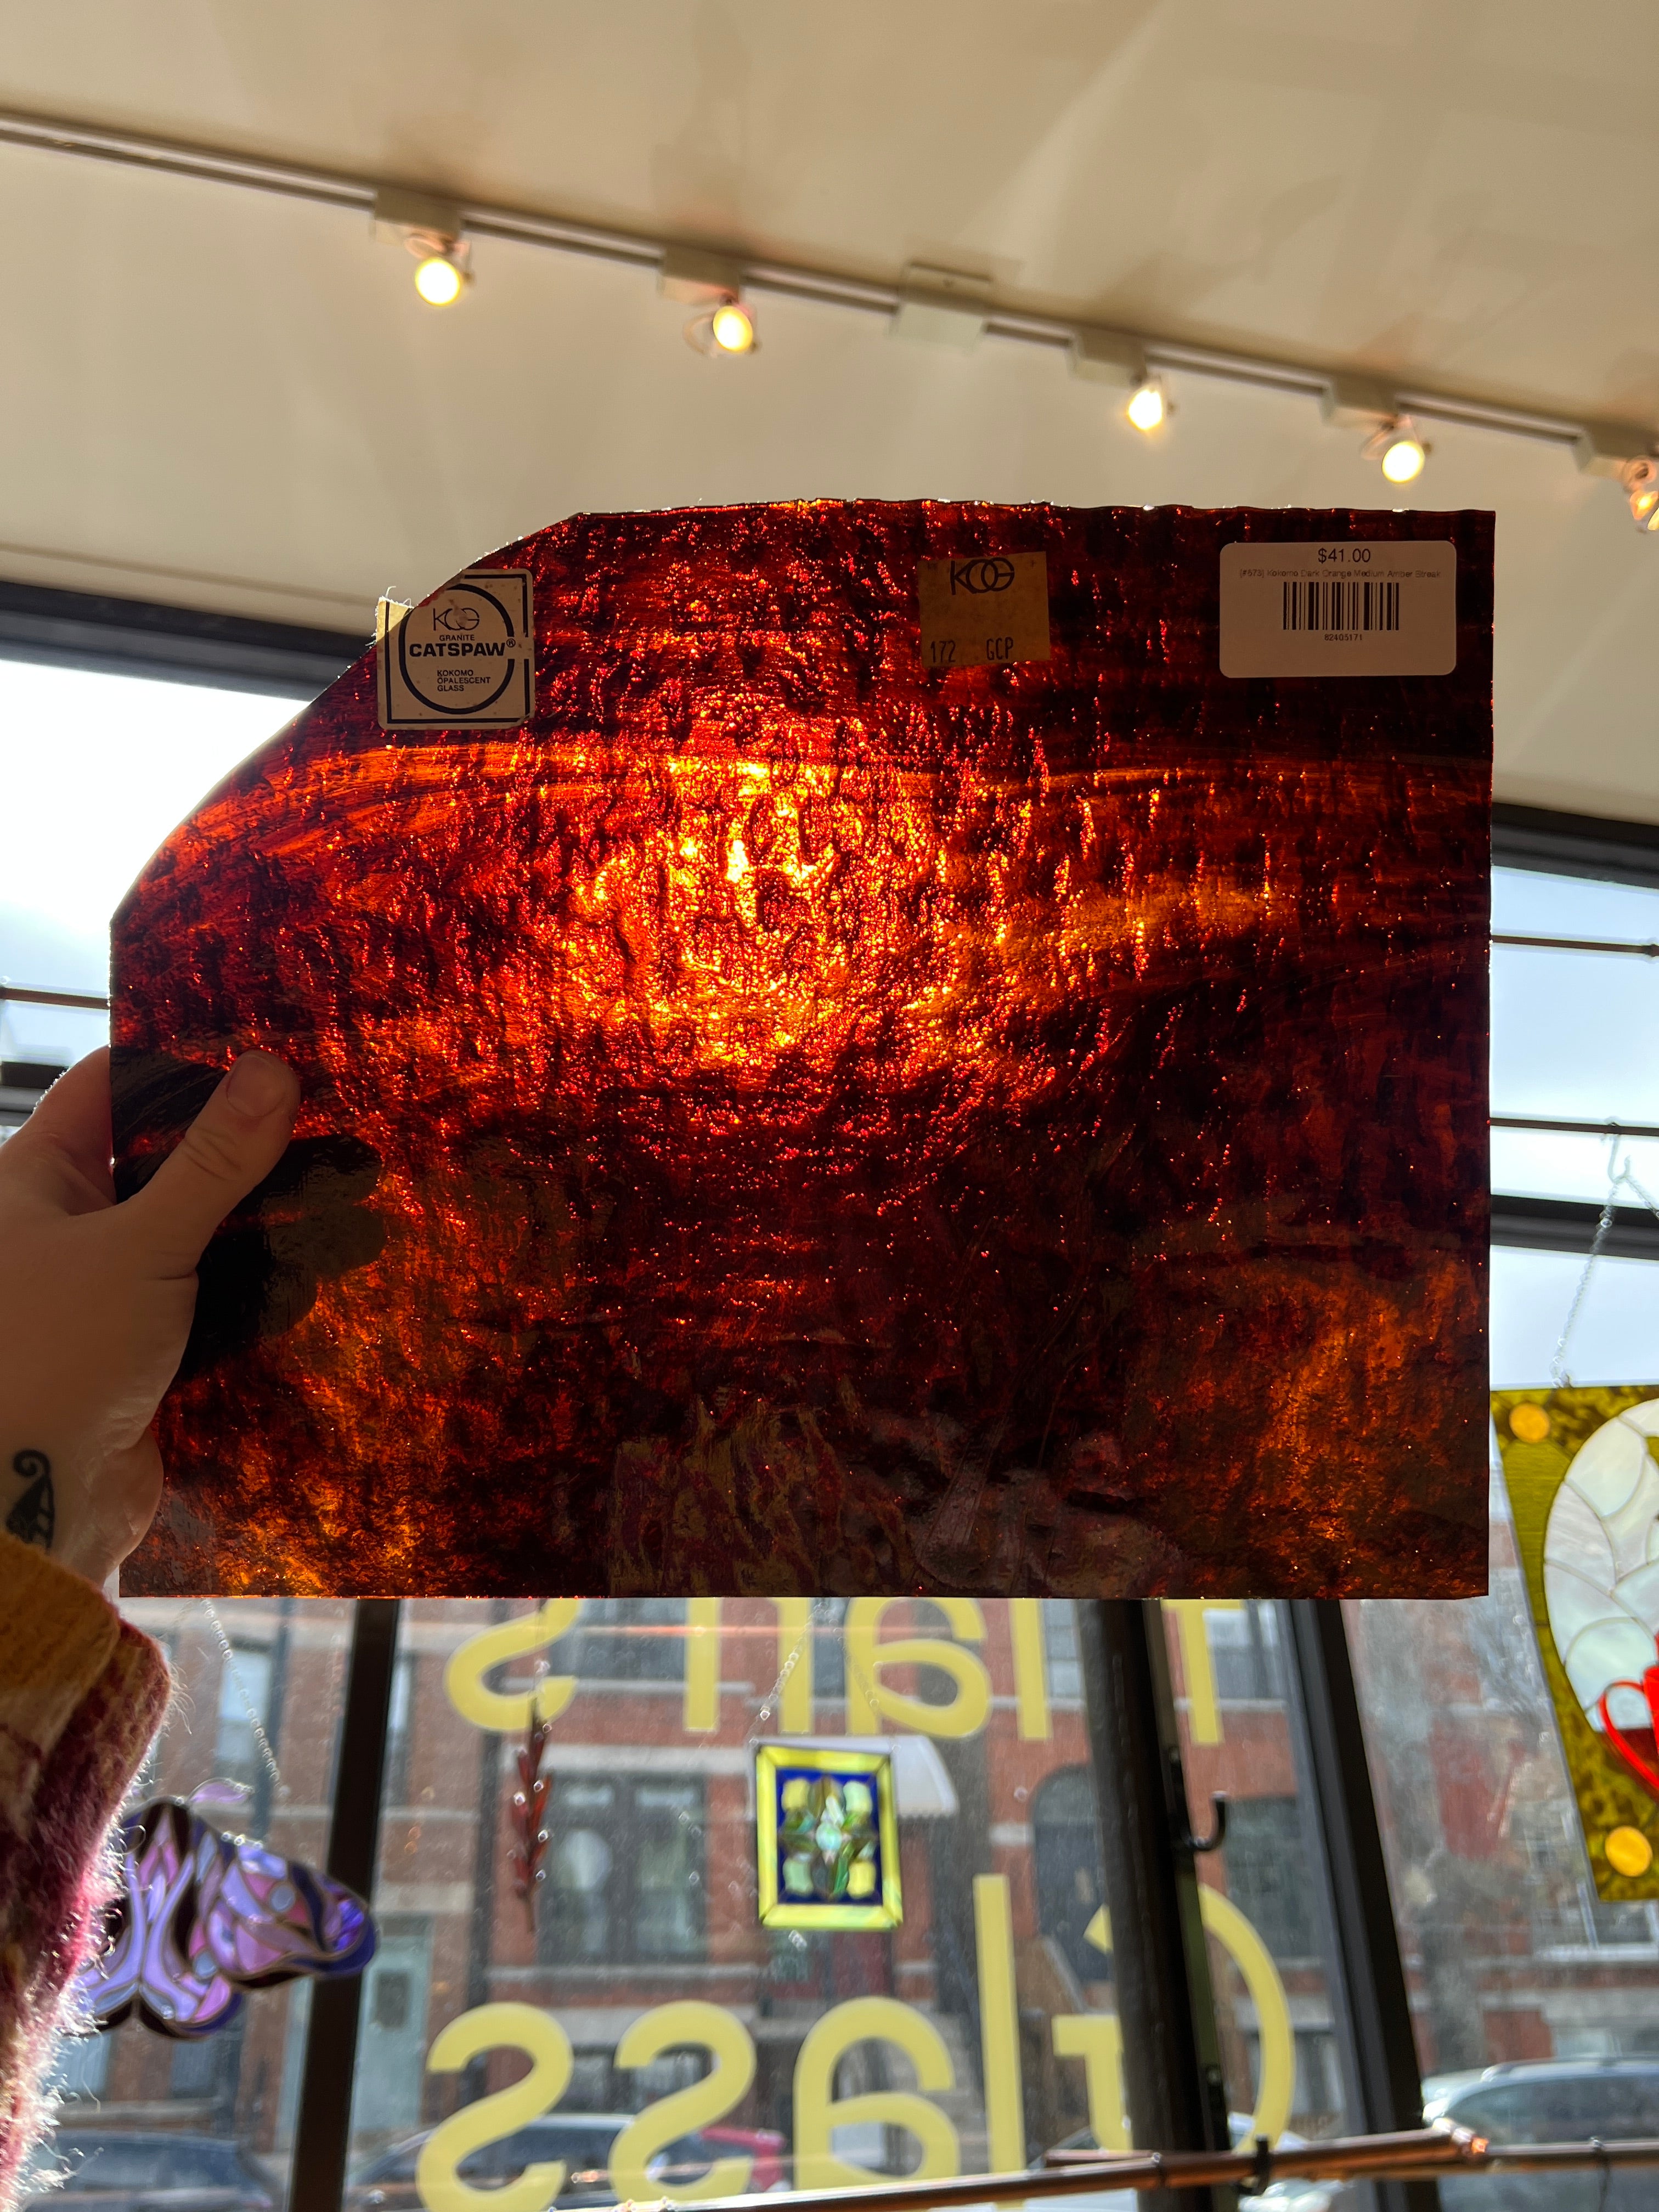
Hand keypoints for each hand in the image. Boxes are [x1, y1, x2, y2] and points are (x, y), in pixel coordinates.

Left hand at [0, 1047, 299, 1586]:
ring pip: (197, 1231)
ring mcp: (107, 1289)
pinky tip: (328, 1270)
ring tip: (354, 1192)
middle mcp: (66, 1227)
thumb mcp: (140, 1245)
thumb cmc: (55, 1358)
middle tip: (334, 1120)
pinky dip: (262, 1286)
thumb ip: (212, 1162)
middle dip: (246, 1147)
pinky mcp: (147, 1348)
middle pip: (165, 1159)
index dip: (183, 1062)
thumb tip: (272, 1069)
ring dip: (265, 1221)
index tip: (267, 1050)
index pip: (110, 1087)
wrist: (35, 1508)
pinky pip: (213, 1298)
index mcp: (34, 1182)